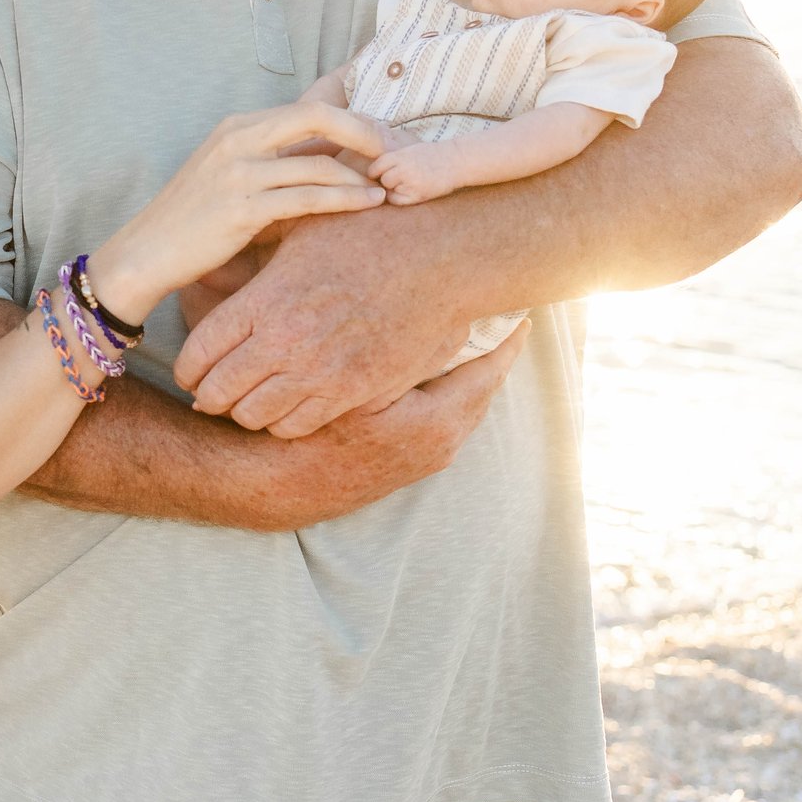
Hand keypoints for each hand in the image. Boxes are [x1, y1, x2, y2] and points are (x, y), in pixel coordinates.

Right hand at [92, 102, 390, 321]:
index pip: (308, 108)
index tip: (380, 139)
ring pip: (319, 162)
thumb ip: (275, 162)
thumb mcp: (231, 175)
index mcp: (237, 126)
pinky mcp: (242, 208)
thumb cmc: (193, 220)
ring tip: (388, 188)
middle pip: (317, 116)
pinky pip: (307, 197)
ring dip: (362, 175)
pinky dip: (345, 199)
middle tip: (393, 153)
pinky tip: (367, 205)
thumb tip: (334, 159)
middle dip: (364, 132)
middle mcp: (238, 139)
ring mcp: (238, 172)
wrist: (146, 252)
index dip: (352, 120)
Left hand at [174, 202, 475, 435]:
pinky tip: (289, 403)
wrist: (441, 255)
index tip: (190, 370)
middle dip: (209, 394)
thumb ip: (254, 254)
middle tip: (212, 391)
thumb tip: (213, 263)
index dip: (187, 368)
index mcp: (264, 300)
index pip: (199, 353)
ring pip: (254, 416)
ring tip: (250, 398)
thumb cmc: (367, 232)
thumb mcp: (299, 229)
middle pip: (218, 393)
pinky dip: (285, 420)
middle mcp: (286, 342)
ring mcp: (321, 372)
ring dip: (245, 410)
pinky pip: (298, 426)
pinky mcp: (355, 392)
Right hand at [240, 327, 527, 526]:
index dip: (505, 340)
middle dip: (492, 355)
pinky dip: (451, 392)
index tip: (520, 314)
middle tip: (501, 319)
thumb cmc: (311, 434)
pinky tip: (435, 371)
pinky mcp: (413, 462)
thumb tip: (443, 321)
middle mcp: (443, 443)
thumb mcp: (353, 388)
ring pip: (465, 404)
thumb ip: (399, 357)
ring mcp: (429, 456)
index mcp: (437, 423)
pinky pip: (447, 418)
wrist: (280, 487)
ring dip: (471, 374)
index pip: (488, 371)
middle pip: (482, 389)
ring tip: (474, 340)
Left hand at [369, 140, 463, 205]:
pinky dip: (401, 198)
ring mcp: (409, 183)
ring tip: (410, 182)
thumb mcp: (408, 149)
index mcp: (398, 155)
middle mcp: (402, 169)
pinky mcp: (417, 195)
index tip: (383, 173)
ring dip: (394, 189)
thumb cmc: (431, 155)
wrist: (456, 161)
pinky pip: (397, 201)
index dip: (377, 172)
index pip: (374, 168)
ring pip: (388, 190)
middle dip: (387, 180)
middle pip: (381, 180)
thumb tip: (369, 173)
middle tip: (402, 177)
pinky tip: (413, 190)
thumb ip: (390, 159)